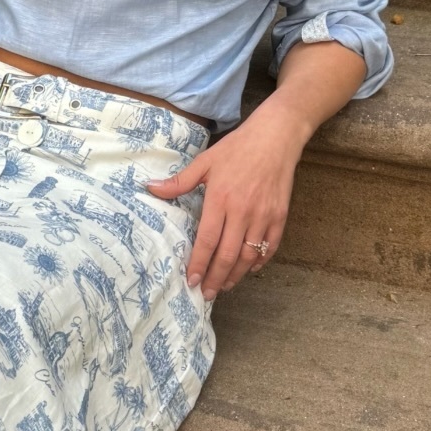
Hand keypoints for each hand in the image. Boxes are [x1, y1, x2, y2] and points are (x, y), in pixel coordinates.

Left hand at [146, 100, 306, 299]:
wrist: (276, 136)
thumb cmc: (237, 148)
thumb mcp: (205, 161)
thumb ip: (180, 181)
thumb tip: (150, 188)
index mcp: (220, 199)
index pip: (207, 241)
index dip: (198, 264)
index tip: (191, 281)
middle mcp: (242, 211)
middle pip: (227, 255)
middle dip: (216, 278)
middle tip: (207, 294)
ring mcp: (263, 215)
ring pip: (248, 255)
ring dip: (236, 275)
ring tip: (225, 286)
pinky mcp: (280, 216)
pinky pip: (270, 246)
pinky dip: (259, 261)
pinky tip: (249, 268)